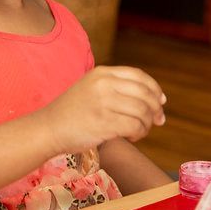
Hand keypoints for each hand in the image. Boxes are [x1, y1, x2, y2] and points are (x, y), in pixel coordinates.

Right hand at [41, 66, 166, 153]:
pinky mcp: (103, 122)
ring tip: (139, 130)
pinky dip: (139, 133)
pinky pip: (134, 126)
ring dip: (147, 124)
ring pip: (142, 111)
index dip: (155, 88)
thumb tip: (154, 98)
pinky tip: (131, 137)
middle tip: (158, 120)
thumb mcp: (92, 88)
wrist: (48, 128)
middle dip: (156, 108)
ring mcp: (103, 103)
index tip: (161, 101)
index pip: (139, 76)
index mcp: (102, 73)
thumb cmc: (72, 112)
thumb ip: (116, 87)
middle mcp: (104, 84)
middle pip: (145, 93)